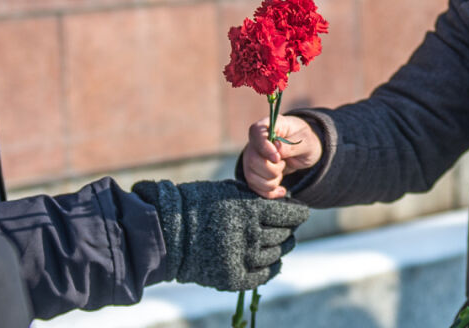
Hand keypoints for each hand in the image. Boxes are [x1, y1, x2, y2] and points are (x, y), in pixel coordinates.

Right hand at [131, 180, 307, 291]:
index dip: (299, 214)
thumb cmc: (199, 205)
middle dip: (288, 229)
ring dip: (281, 247)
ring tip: (280, 242)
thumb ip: (257, 197)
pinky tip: (273, 262)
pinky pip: (263, 275)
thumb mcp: (229, 190)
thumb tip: (285, 202)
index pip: (290, 214)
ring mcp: (241, 258)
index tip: (301, 213)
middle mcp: (249, 234)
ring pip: (275, 254)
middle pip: (284, 234)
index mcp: (249, 209)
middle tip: (286, 227)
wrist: (168, 233)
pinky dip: (272, 268)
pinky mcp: (233, 277)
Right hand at [242, 115, 321, 198]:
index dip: (264, 147)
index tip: (277, 158)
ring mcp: (252, 157)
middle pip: (252, 159)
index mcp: (269, 125)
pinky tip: (281, 190)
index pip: (256, 132)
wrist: (304, 150)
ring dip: (271, 182)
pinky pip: (254, 186)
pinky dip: (268, 192)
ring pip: (251, 175)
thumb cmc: (305, 140)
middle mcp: (256, 141)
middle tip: (284, 164)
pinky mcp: (253, 172)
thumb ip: (292, 145)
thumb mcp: (307, 141)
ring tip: (282, 173)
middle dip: (272, 169)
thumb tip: (276, 148)